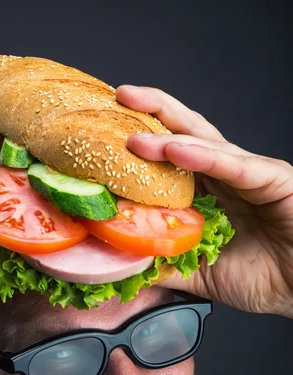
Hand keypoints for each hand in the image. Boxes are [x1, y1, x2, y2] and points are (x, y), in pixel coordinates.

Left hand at [116, 85, 292, 317]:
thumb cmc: (263, 276)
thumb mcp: (199, 274)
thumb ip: (164, 267)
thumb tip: (122, 267)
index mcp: (208, 192)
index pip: (169, 159)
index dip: (140, 144)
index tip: (102, 137)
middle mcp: (226, 175)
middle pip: (184, 134)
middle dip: (151, 113)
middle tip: (117, 97)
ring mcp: (249, 173)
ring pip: (206, 143)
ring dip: (168, 135)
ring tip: (133, 128)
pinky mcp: (273, 179)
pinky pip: (236, 165)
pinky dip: (205, 156)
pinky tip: (176, 149)